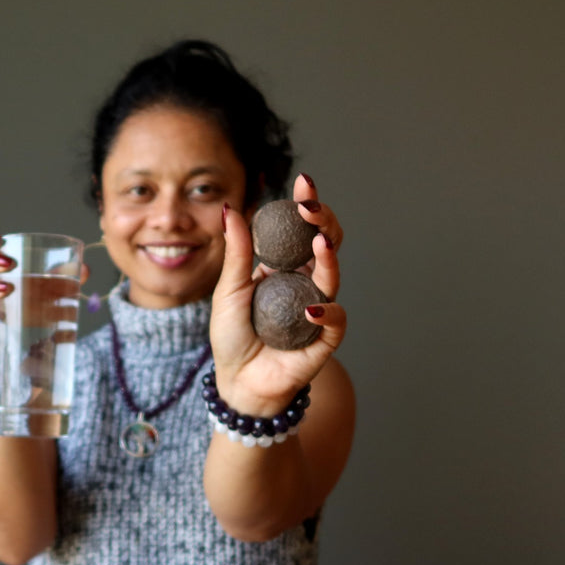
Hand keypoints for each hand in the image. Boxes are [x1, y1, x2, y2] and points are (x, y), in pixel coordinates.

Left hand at [210, 173, 346, 415]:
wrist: (238, 382)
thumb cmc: (232, 337)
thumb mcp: (228, 290)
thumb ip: (236, 252)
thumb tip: (230, 207)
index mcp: (283, 268)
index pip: (300, 229)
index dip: (307, 204)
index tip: (304, 182)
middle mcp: (305, 283)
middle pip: (326, 244)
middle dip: (324, 222)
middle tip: (312, 208)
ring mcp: (318, 309)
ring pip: (333, 276)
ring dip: (330, 258)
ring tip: (320, 243)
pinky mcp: (325, 338)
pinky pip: (335, 319)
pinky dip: (326, 312)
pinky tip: (310, 308)